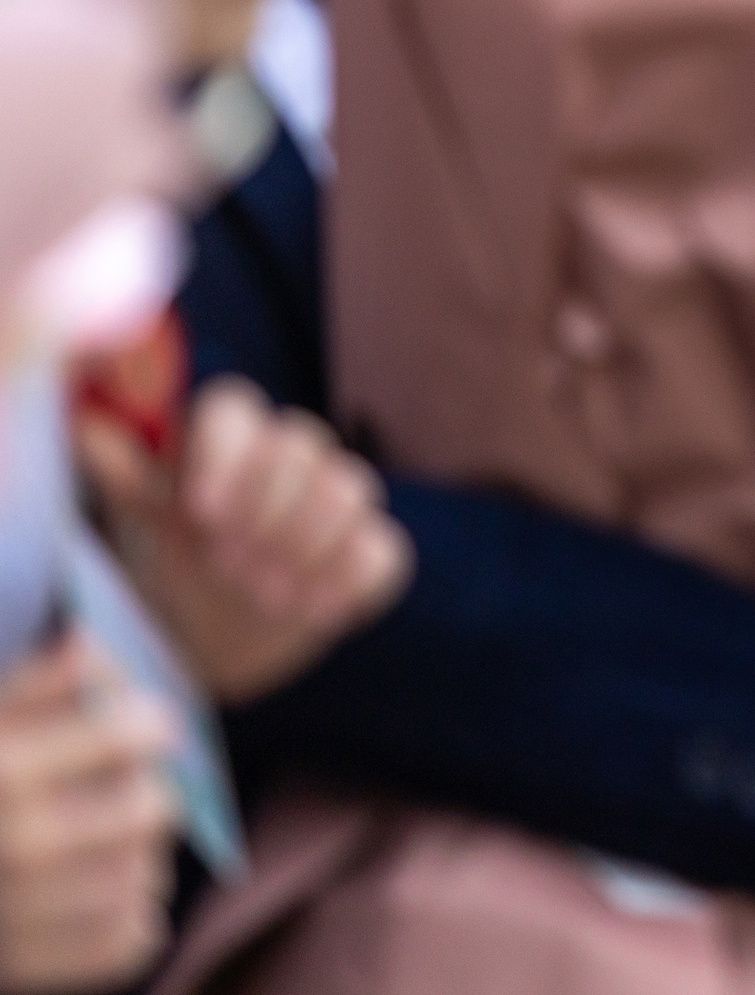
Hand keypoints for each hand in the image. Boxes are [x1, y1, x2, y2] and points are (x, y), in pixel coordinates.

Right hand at [0, 638, 176, 993]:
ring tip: (107, 841)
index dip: (146, 724)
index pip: (136, 735)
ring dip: (135, 854)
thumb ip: (33, 683)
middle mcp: (18, 846)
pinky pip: (129, 935)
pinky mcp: (24, 965)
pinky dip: (126, 913)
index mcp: (1, 771)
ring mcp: (22, 915)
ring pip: (142, 874)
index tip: (146, 724)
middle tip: (130, 789)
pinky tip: (92, 891)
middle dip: (148, 792)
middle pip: (151, 810)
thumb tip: (90, 646)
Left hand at [78, 377, 411, 702]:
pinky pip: (382, 549)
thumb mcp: (146, 526)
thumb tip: (82, 422)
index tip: (201, 514)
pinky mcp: (376, 549)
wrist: (218, 639)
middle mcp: (293, 454)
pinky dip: (346, 580)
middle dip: (266, 510)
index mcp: (231, 437)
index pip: (234, 404)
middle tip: (228, 565)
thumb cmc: (176, 567)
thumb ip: (125, 474)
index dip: (223, 453)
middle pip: (302, 443)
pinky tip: (311, 608)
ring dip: (304, 545)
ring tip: (263, 593)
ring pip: (350, 488)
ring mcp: (343, 499)